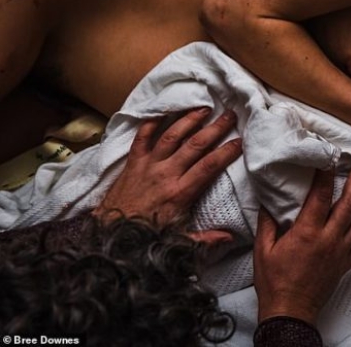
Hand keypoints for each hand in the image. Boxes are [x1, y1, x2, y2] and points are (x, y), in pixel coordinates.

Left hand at [94, 108, 241, 241]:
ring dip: (189, 120)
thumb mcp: (178, 241)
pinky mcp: (133, 162)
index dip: (226, 152)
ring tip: (204, 108)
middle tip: (229, 115)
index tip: (240, 141)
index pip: (209, 166)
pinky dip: (151, 122)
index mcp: (180, 193)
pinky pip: (142, 137)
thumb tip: (230, 238)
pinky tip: (163, 110)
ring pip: (171, 136)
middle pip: (195, 145)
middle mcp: (165, 174)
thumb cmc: (146, 236)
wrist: (110, 234)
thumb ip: (205, 238)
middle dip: (215, 128)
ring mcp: (148, 165)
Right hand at [254, 166, 350, 324]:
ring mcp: (340, 252)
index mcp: (307, 233)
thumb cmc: (273, 281)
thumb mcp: (264, 249)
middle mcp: (328, 239)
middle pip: (347, 206)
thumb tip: (268, 201)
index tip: (329, 160)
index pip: (320, 197)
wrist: (289, 311)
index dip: (325, 176)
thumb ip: (268, 222)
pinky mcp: (345, 264)